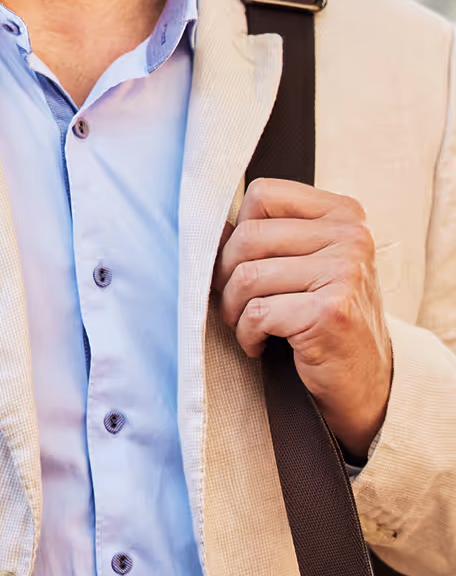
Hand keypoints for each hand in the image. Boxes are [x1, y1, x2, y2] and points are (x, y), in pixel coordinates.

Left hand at [212, 177, 392, 457]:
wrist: (365, 381)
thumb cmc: (323, 315)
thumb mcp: (302, 263)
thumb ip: (267, 235)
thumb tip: (212, 226)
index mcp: (343, 214)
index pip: (263, 194)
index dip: (238, 228)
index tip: (242, 260)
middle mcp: (351, 237)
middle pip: (248, 236)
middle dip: (224, 274)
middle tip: (232, 301)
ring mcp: (344, 273)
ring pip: (247, 276)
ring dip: (232, 308)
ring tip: (244, 323)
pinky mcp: (331, 312)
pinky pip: (258, 313)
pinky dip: (247, 333)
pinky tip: (259, 343)